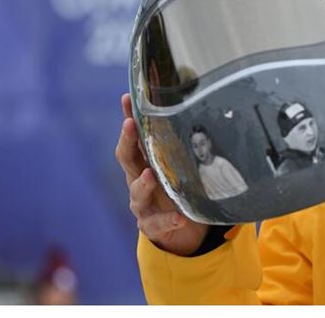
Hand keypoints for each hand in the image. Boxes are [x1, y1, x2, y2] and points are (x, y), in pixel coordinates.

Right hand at [115, 93, 206, 255]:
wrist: (179, 227)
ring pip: (137, 193)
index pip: (132, 137)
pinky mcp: (152, 225)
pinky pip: (157, 223)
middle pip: (127, 159)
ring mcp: (142, 204)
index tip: (128, 98)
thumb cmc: (176, 186)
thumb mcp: (179, 163)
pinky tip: (179, 217)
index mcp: (144, 162)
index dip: (129, 118)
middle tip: (130, 125)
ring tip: (150, 176)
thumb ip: (182, 143)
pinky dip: (168, 220)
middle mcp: (138, 180)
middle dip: (127, 141)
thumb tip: (198, 108)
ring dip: (143, 184)